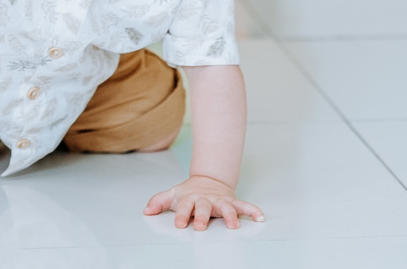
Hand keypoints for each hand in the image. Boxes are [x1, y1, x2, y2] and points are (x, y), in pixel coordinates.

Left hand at [144, 175, 264, 230]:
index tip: (179, 224)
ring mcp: (220, 200)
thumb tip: (146, 210)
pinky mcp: (232, 202)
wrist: (209, 179)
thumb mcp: (173, 194)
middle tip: (200, 226)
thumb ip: (159, 201)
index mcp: (190, 198)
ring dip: (230, 215)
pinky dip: (252, 210)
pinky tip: (260, 217)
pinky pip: (244, 206)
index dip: (181, 214)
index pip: (184, 206)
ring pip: (226, 207)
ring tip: (233, 225)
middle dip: (202, 217)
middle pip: (204, 208)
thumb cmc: (189, 192)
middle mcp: (206, 200)